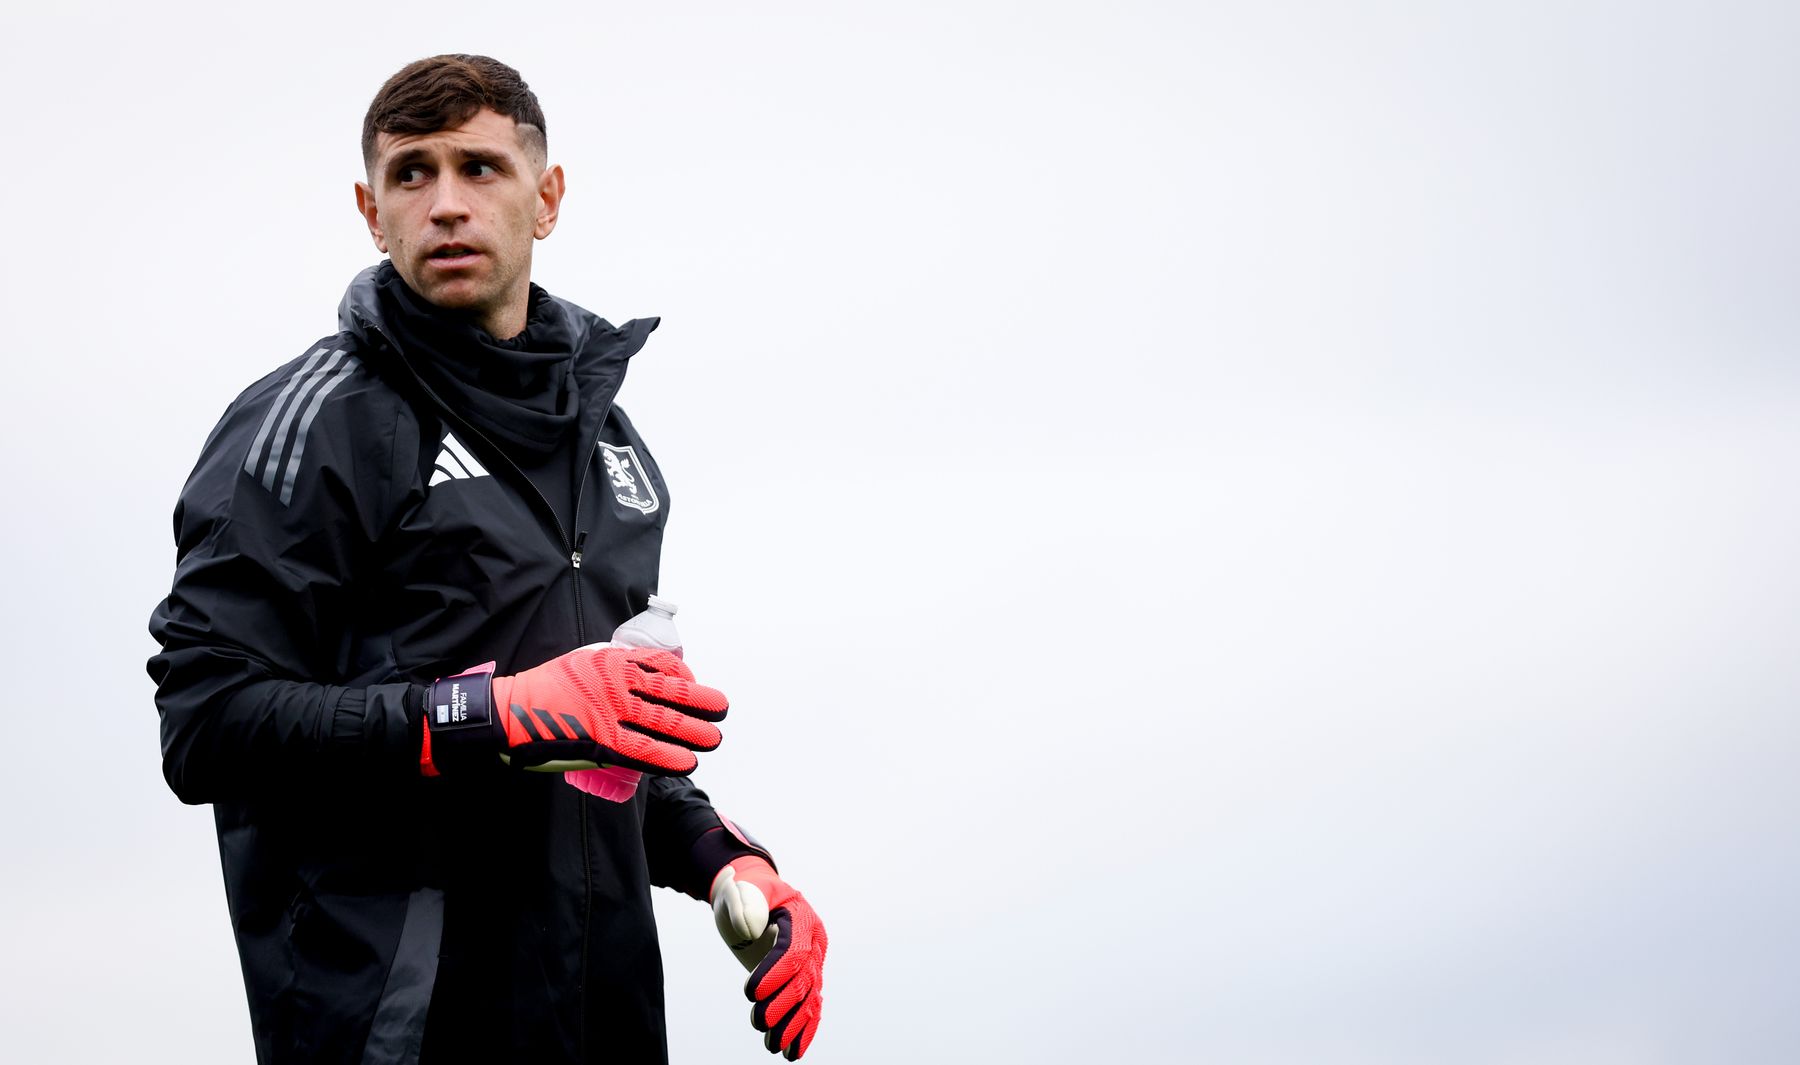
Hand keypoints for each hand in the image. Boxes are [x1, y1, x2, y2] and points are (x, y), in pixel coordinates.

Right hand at [420, 647, 726, 775]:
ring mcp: (610, 710)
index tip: (697, 687)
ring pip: (664, 721)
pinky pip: (643, 749)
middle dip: (702, 702)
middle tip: (721, 709)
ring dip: (694, 731)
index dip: (686, 677)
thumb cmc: (546, 689)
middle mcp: (616, 681)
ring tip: (713, 738)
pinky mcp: (600, 739)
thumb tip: (642, 677)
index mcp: (612, 659)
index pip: (662, 664)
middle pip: (672, 691)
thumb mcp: (583, 661)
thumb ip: (612, 666)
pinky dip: (669, 756)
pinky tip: (687, 762)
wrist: (510, 710)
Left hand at [711, 857, 826, 1059]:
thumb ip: (746, 904)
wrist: (751, 896)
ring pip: (808, 999)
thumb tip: (751, 930)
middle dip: (782, 1004)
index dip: (775, 973)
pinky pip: (810, 1006)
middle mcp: (813, 943)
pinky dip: (804, 1030)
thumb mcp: (740, 890)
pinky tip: (792, 1052)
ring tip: (772, 1045)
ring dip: (793, 1024)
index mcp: (802, 919)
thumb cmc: (745, 891)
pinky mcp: (802, 978)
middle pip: (803, 979)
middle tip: (758, 1022)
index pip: (794, 951)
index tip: (750, 992)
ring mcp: (811, 962)